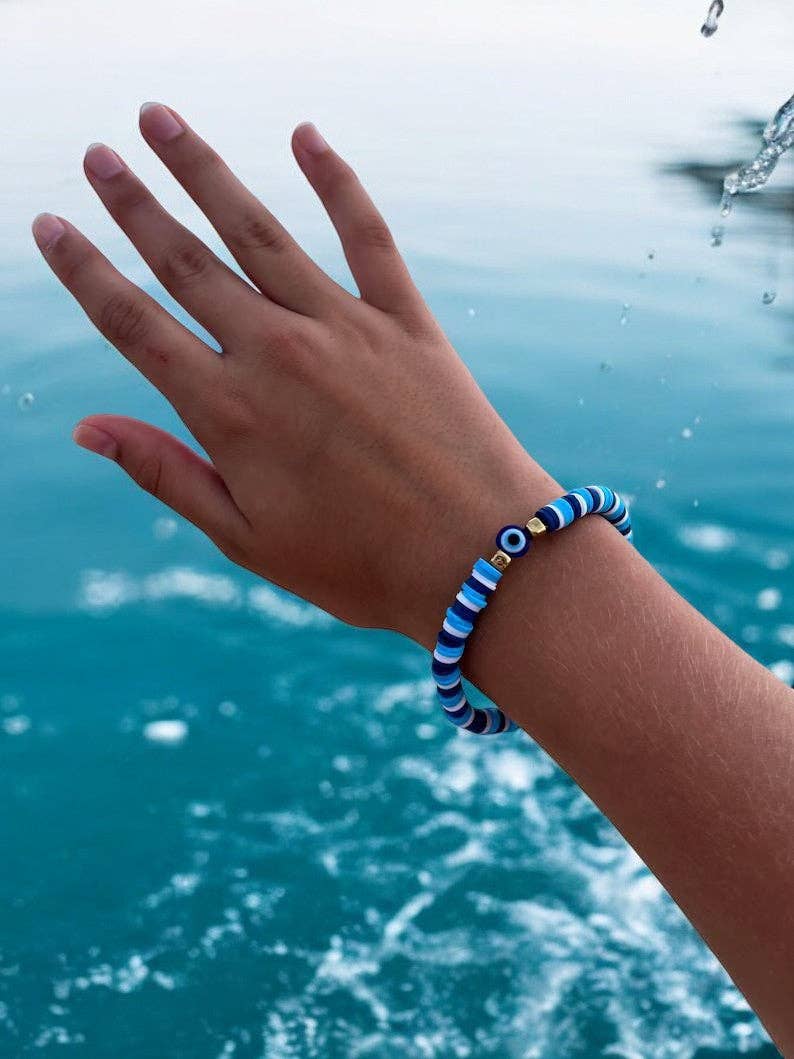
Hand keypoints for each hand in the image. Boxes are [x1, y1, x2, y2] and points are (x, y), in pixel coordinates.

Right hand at [33, 104, 550, 645]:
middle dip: (135, 205)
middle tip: (98, 154)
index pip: (134, 325)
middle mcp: (278, 355)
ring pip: (258, 231)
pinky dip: (336, 181)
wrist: (478, 560)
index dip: (85, 272)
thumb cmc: (358, 565)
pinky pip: (366, 234)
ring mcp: (344, 330)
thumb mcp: (246, 538)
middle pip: (187, 262)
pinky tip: (306, 136)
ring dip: (205, 171)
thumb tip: (87, 428)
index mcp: (230, 413)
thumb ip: (167, 474)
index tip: (52, 227)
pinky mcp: (406, 322)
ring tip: (163, 122)